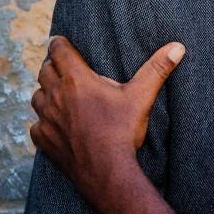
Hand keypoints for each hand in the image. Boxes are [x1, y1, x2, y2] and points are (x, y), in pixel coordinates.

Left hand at [29, 36, 184, 199]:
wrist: (106, 171)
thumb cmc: (122, 131)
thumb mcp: (141, 97)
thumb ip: (157, 69)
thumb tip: (177, 47)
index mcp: (76, 80)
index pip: (58, 51)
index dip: (59, 44)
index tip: (60, 42)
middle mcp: (56, 96)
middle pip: (45, 71)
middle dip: (53, 66)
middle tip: (63, 67)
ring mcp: (47, 119)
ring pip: (36, 96)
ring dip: (45, 92)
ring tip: (58, 94)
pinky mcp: (43, 139)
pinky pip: (36, 125)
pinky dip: (43, 121)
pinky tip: (55, 124)